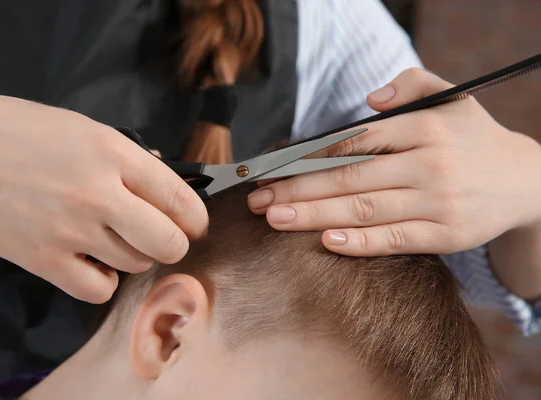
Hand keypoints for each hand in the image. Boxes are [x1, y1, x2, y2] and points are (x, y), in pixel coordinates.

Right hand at [0, 94, 207, 302]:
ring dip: (134, 255)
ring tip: (112, 238)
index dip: (196, 219)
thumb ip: (124, 156)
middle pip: (169, 243)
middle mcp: (98, 193)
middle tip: (161, 236)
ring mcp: (71, 231)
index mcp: (111, 153)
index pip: (181, 199)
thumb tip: (160, 175)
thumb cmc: (11, 130)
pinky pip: (99, 289)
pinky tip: (90, 261)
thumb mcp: (79, 127)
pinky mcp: (43, 260)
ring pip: (136, 264)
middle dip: (174, 243)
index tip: (194, 225)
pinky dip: (103, 280)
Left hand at [248, 68, 540, 255]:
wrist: (526, 182)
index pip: (353, 142)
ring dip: (315, 215)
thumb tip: (369, 100)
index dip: (307, 156)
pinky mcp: (447, 236)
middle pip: (350, 178)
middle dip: (298, 189)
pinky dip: (360, 243)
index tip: (272, 167)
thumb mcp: (451, 99)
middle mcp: (430, 163)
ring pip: (365, 209)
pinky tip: (326, 242)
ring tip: (275, 218)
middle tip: (258, 200)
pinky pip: (397, 240)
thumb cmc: (473, 138)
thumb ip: (411, 85)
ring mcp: (439, 202)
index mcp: (424, 127)